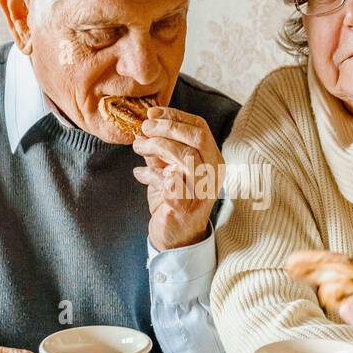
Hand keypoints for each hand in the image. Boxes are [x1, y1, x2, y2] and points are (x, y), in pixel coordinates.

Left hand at [131, 107, 223, 251]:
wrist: (177, 239)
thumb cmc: (174, 200)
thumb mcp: (168, 168)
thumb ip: (162, 149)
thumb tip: (146, 124)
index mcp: (213, 160)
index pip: (200, 128)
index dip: (176, 116)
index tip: (153, 113)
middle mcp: (213, 174)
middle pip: (196, 138)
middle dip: (167, 127)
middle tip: (144, 128)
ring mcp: (202, 191)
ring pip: (185, 157)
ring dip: (157, 146)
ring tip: (138, 147)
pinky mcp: (185, 207)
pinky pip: (168, 181)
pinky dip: (150, 173)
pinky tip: (140, 173)